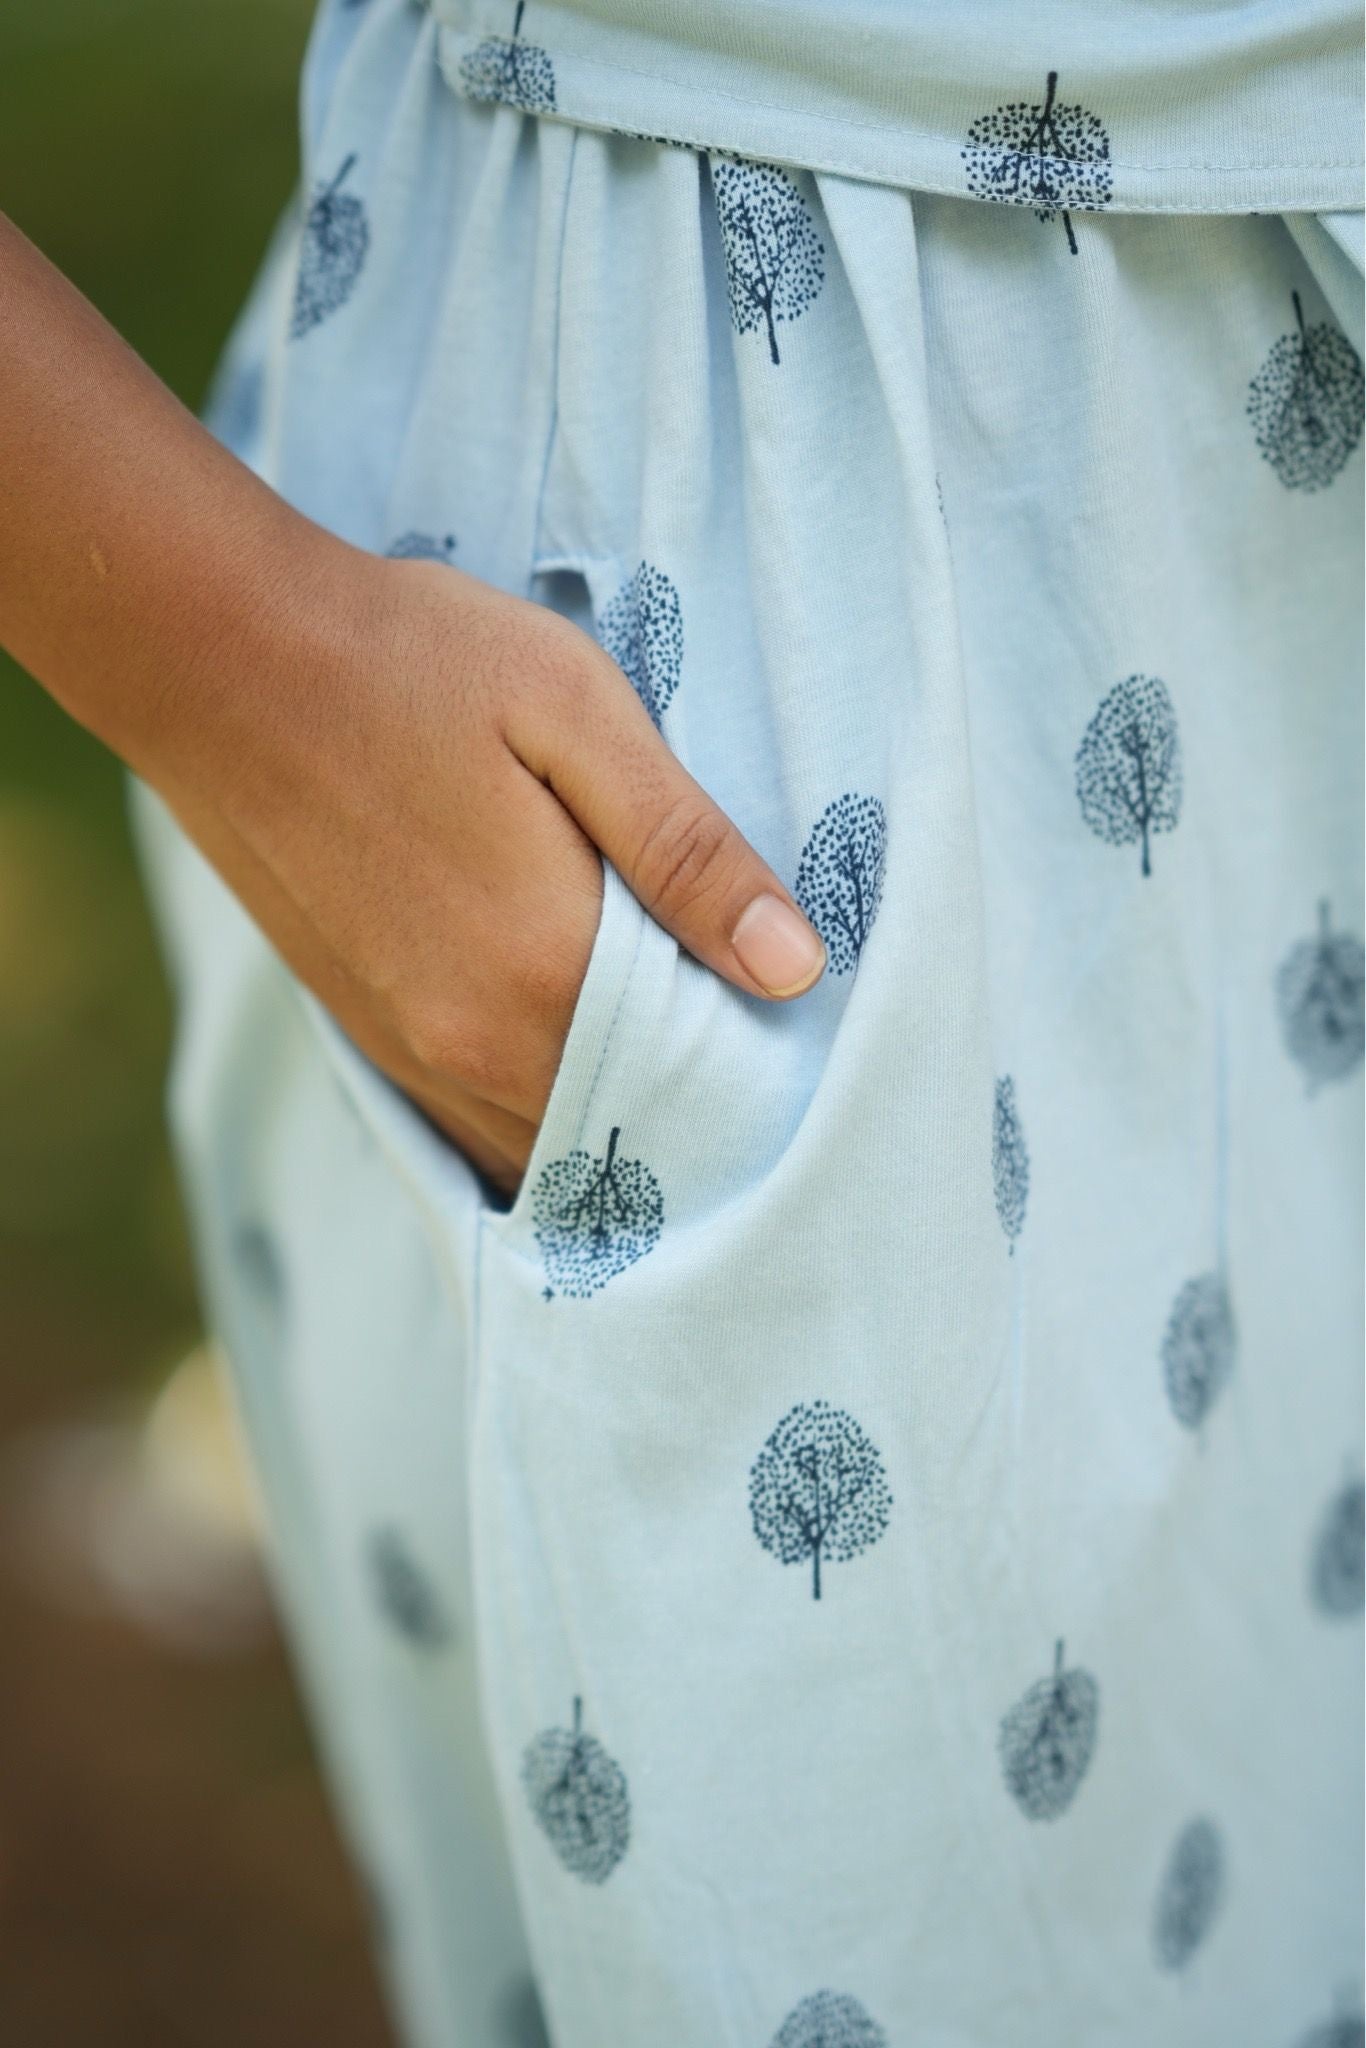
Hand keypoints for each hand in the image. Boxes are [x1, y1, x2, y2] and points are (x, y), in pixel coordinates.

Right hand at [152, 546, 826, 1201]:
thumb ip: (687, 851)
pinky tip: (564, 1056)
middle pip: (618, 1128)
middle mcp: (472, 1042)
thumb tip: (796, 966)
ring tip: (662, 1054)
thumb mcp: (577, 713)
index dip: (751, 1068)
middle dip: (687, 1105)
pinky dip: (531, 1114)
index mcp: (544, 968)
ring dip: (607, 1117)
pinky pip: (470, 1125)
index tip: (789, 1030)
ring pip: (540, 1141)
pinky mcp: (363, 1031)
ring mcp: (407, 1048)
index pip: (690, 1080)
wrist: (217, 657)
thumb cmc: (410, 661)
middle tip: (740, 1044)